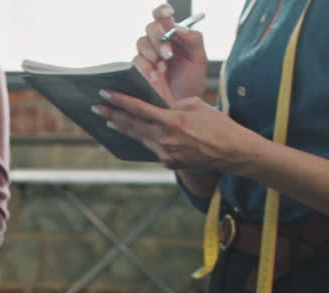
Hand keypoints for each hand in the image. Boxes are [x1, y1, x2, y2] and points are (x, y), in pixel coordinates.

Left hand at [93, 91, 260, 172]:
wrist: (233, 152)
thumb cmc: (218, 124)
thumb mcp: (197, 105)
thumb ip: (173, 104)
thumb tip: (156, 106)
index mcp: (173, 121)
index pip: (139, 108)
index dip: (119, 101)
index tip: (104, 94)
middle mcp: (166, 138)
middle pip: (131, 125)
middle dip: (111, 115)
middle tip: (95, 107)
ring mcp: (165, 153)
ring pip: (138, 137)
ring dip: (122, 128)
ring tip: (108, 119)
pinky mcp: (168, 163)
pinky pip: (150, 147)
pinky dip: (142, 138)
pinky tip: (132, 132)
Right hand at [134, 3, 207, 102]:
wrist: (182, 106)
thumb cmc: (191, 83)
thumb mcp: (199, 59)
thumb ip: (193, 39)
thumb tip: (178, 28)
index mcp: (174, 36)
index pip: (163, 16)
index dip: (162, 11)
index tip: (168, 12)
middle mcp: (158, 43)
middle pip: (150, 27)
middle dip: (159, 37)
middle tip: (168, 53)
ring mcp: (147, 56)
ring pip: (141, 42)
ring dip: (153, 52)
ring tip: (164, 67)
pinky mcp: (138, 70)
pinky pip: (136, 60)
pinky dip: (146, 67)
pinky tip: (156, 75)